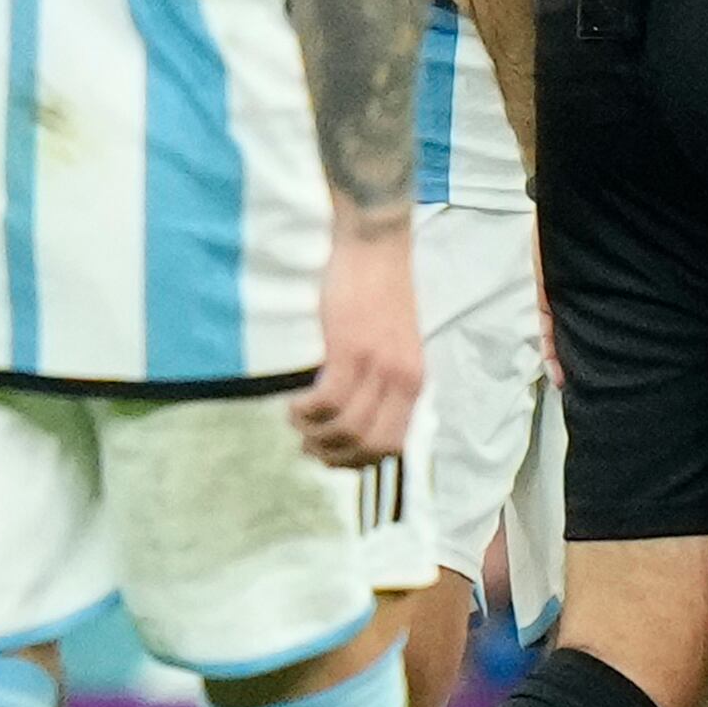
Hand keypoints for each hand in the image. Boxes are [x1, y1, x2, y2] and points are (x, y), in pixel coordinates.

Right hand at [293, 221, 422, 467]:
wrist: (375, 244)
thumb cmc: (378, 291)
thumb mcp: (394, 344)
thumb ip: (384, 380)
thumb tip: (356, 418)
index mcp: (414, 381)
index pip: (393, 445)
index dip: (358, 462)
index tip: (332, 456)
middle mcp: (402, 379)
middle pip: (370, 446)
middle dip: (334, 456)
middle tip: (308, 444)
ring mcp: (377, 366)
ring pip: (346, 429)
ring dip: (314, 435)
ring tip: (297, 421)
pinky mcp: (350, 349)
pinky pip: (327, 402)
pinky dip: (306, 413)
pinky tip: (293, 404)